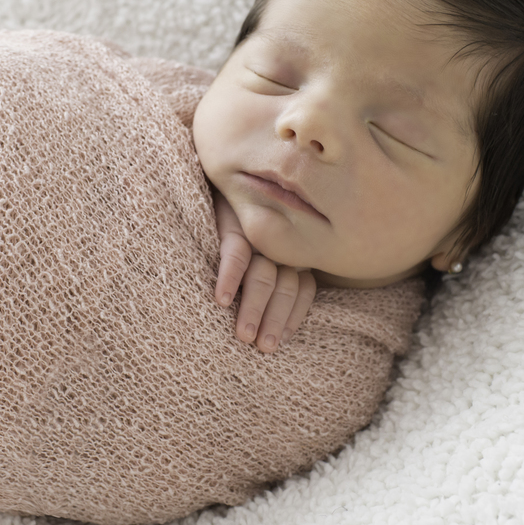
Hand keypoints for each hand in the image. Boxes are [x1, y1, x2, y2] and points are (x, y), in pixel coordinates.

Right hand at [213, 190, 315, 352]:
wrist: (222, 176)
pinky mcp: (232, 222)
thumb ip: (274, 273)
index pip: (303, 289)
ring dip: (254, 307)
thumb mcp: (265, 247)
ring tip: (244, 335)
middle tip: (264, 348)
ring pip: (262, 276)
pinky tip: (221, 300)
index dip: (293, 317)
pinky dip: (229, 277)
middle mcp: (281, 242)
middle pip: (284, 286)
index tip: (282, 341)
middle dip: (274, 319)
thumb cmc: (239, 221)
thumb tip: (277, 323)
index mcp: (294, 250)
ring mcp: (258, 232)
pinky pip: (234, 253)